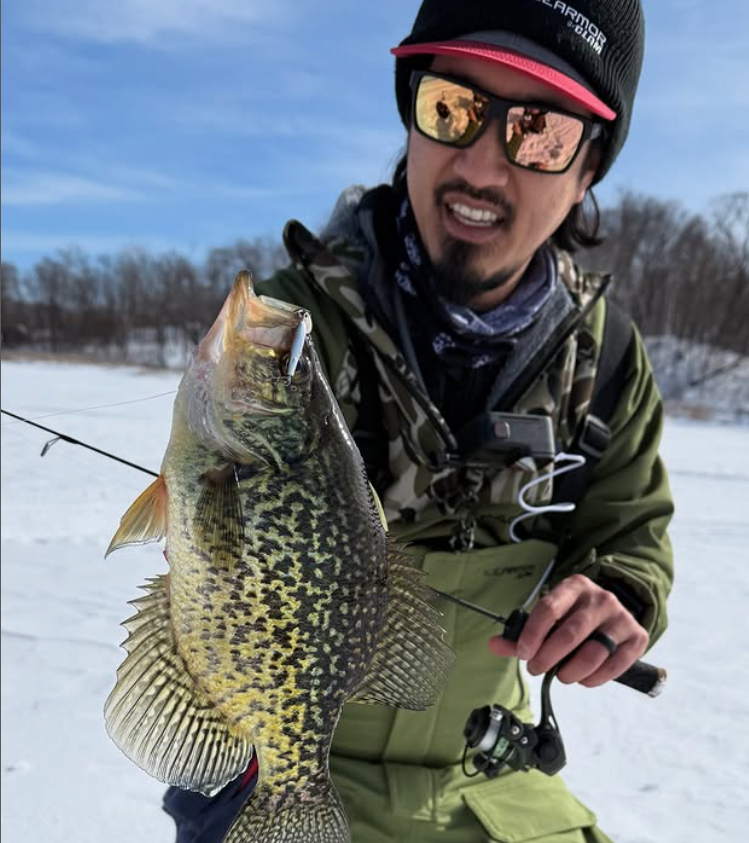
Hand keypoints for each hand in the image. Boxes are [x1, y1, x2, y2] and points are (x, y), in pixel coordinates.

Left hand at [488, 574, 648, 686]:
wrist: (613, 611)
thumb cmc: (573, 616)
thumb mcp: (550, 616)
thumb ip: (522, 633)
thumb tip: (493, 645)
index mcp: (573, 586)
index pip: (549, 608)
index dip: (533, 634)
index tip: (523, 654)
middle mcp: (599, 598)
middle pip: (570, 633)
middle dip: (548, 657)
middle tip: (536, 669)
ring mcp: (620, 617)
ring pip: (593, 652)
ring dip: (571, 672)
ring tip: (562, 676)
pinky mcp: (637, 637)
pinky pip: (615, 665)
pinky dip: (595, 679)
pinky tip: (583, 679)